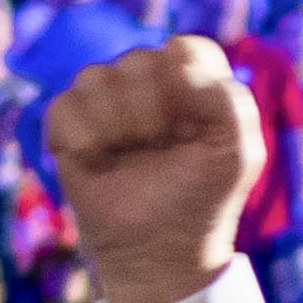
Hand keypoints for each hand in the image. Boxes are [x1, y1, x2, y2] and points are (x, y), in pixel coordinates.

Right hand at [38, 32, 261, 302]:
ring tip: (130, 158)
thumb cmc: (203, 200)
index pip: (186, 50)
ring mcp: (105, 101)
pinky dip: (82, 139)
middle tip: (161, 150)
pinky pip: (65, 107)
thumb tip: (173, 54)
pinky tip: (98, 162)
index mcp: (193, 81)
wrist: (159, 251)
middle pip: (138, 61)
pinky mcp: (69, 125)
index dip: (189, 88)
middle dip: (151, 113)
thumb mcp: (237, 152)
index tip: (195, 130)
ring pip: (95, 78)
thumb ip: (227, 97)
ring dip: (117, 127)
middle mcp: (147, 83)